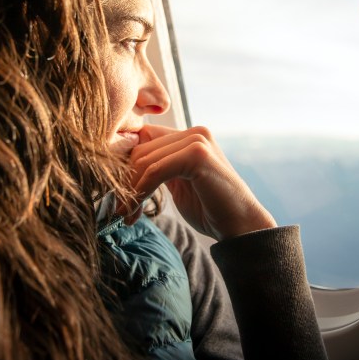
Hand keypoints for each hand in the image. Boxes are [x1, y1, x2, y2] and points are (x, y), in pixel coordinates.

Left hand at [118, 124, 276, 239]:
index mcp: (189, 136)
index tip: (117, 194)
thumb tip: (122, 168)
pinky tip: (134, 212)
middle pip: (140, 149)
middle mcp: (194, 132)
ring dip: (130, 191)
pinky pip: (155, 171)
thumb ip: (158, 168)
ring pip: (144, 160)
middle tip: (119, 210)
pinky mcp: (197, 155)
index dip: (125, 165)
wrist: (241, 227)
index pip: (142, 139)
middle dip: (125, 181)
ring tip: (126, 215)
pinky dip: (140, 192)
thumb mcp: (178, 184)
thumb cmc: (210, 209)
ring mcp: (197, 140)